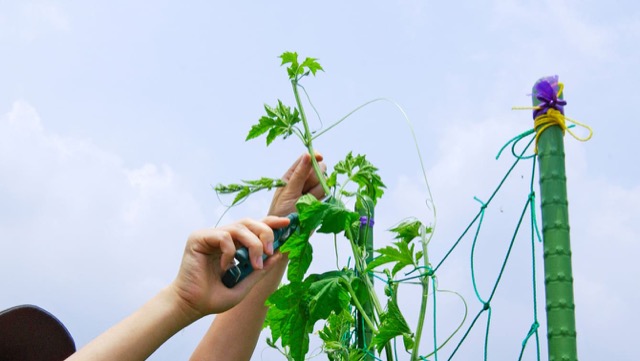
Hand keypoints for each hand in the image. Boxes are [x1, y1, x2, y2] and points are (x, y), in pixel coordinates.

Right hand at [169, 217, 289, 317]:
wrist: (192, 307)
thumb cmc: (214, 298)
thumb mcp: (245, 285)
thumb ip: (260, 269)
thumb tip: (279, 254)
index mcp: (233, 245)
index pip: (254, 227)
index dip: (271, 223)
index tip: (288, 223)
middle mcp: (222, 237)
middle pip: (250, 222)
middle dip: (265, 232)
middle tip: (272, 250)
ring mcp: (210, 236)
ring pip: (239, 227)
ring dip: (253, 244)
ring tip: (254, 263)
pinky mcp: (199, 238)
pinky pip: (223, 236)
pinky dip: (230, 252)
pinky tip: (225, 267)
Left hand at [269, 152, 325, 216]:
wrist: (286, 234)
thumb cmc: (280, 212)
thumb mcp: (288, 192)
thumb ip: (299, 174)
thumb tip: (307, 155)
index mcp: (292, 175)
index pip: (306, 159)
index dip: (314, 157)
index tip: (320, 157)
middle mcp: (304, 181)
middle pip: (319, 169)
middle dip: (315, 178)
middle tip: (305, 190)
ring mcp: (313, 191)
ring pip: (324, 183)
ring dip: (316, 192)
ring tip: (305, 203)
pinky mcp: (320, 201)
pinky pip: (327, 195)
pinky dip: (321, 200)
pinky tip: (312, 207)